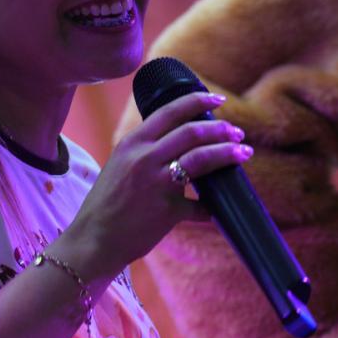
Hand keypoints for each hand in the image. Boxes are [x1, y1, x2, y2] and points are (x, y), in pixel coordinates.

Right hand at [54, 89, 248, 280]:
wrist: (94, 238)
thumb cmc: (108, 203)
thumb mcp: (121, 166)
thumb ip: (147, 153)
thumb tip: (183, 149)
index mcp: (131, 143)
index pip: (169, 111)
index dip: (197, 101)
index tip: (217, 99)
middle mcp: (143, 157)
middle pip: (192, 132)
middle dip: (221, 129)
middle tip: (237, 133)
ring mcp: (155, 183)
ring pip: (201, 158)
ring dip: (227, 153)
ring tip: (243, 152)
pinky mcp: (167, 210)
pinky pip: (200, 205)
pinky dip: (211, 207)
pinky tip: (219, 210)